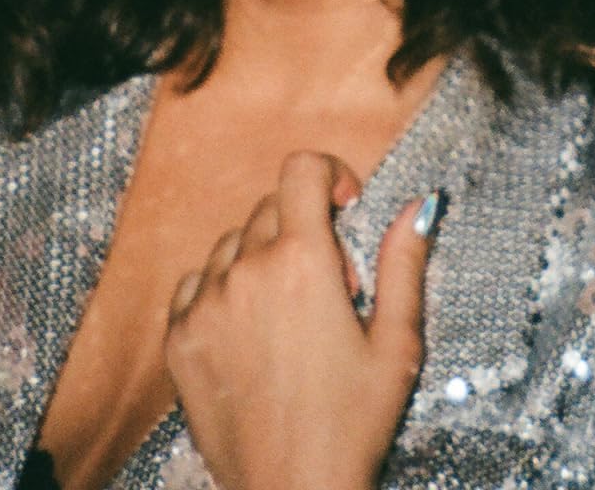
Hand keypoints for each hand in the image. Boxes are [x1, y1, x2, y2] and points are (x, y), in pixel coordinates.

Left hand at [164, 152, 437, 489]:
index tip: (344, 210)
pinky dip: (222, 290)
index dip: (328, 175)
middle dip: (304, 229)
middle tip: (330, 288)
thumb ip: (403, 264)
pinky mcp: (178, 335)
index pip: (301, 169)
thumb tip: (416, 205)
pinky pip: (196, 282)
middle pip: (270, 207)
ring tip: (289, 315)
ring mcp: (204, 301)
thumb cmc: (352, 424)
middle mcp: (245, 269)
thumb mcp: (396, 344)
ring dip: (262, 259)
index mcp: (301, 261)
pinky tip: (250, 330)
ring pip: (233, 243)